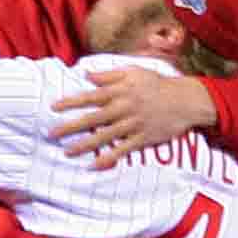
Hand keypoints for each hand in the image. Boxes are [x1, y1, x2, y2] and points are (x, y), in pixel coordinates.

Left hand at [51, 67, 216, 166]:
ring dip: (84, 145)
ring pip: (104, 136)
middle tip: (51, 134)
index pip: (90, 97)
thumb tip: (86, 75)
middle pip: (92, 119)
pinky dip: (108, 158)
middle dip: (70, 127)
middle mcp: (124, 109)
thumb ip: (109, 74)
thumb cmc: (158, 84)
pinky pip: (123, 150)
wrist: (186, 101)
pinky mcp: (143, 139)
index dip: (70, 102)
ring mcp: (133, 125)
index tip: (53, 107)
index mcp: (120, 91)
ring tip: (67, 151)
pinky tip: (94, 165)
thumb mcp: (134, 72)